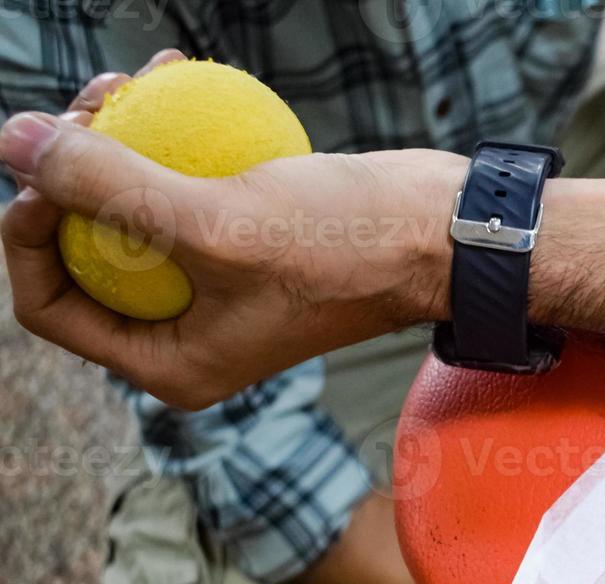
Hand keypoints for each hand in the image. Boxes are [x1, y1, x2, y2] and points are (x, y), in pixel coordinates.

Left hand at [1, 106, 461, 409]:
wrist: (444, 237)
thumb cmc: (344, 248)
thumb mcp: (215, 221)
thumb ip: (105, 186)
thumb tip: (13, 142)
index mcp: (172, 365)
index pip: (52, 306)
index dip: (27, 233)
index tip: (45, 163)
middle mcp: (189, 334)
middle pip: (84, 249)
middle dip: (71, 171)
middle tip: (91, 104)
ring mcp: (219, 288)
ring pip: (130, 211)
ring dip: (119, 140)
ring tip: (128, 81)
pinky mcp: (248, 243)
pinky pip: (181, 191)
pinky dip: (172, 139)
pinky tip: (171, 79)